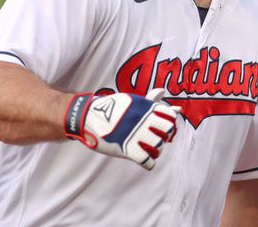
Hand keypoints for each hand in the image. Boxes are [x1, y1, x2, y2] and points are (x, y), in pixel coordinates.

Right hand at [64, 88, 180, 169]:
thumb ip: (151, 100)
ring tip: (150, 150)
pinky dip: (149, 163)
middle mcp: (143, 119)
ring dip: (156, 150)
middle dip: (164, 137)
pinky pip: (147, 160)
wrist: (87, 116)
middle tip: (156, 139)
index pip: (170, 116)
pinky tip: (146, 162)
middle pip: (167, 132)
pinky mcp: (127, 148)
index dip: (169, 123)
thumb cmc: (111, 108)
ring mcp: (136, 134)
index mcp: (145, 106)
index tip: (162, 127)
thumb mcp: (132, 100)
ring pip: (158, 146)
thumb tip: (166, 93)